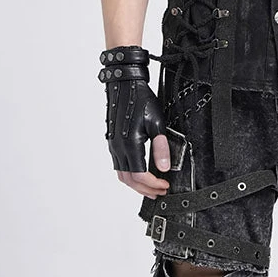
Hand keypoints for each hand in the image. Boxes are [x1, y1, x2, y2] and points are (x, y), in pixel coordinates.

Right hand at [102, 64, 170, 194]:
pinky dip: (129, 175)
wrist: (123, 85)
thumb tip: (164, 168)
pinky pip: (119, 166)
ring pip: (122, 175)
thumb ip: (160, 147)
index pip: (140, 175)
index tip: (165, 185)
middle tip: (160, 191)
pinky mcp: (113, 142)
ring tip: (151, 186)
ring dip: (136, 185)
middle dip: (145, 189)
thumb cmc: (140, 100)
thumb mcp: (157, 122)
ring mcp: (113, 146)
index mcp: (129, 144)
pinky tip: (140, 173)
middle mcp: (118, 148)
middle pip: (129, 180)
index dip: (153, 184)